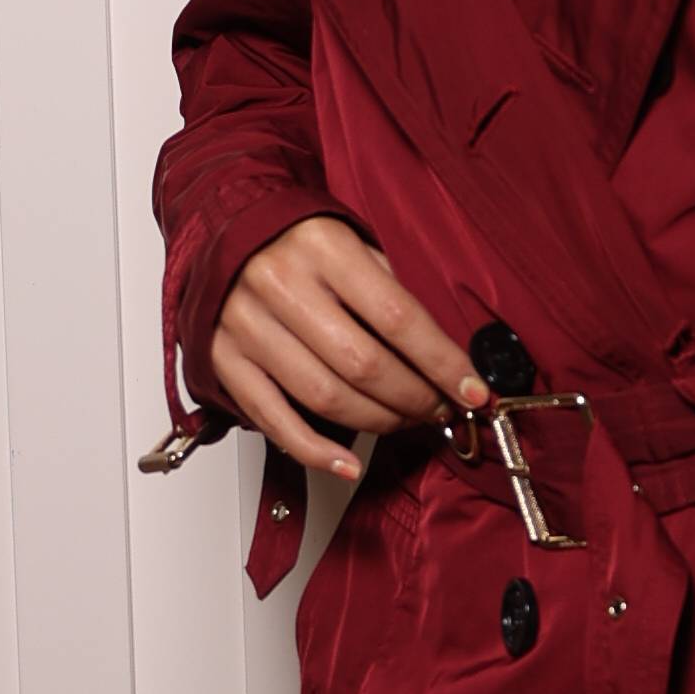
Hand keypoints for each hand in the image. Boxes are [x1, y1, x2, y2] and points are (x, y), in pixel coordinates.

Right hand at [208, 216, 491, 481]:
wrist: (226, 230)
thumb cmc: (299, 241)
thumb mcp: (354, 241)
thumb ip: (391, 290)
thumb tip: (444, 355)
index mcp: (323, 247)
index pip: (397, 317)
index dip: (441, 361)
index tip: (472, 390)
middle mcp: (280, 284)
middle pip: (363, 364)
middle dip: (414, 397)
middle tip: (439, 408)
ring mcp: (246, 325)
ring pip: (324, 397)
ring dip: (378, 422)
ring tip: (405, 422)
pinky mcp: (222, 358)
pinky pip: (273, 418)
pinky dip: (314, 451)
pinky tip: (348, 463)